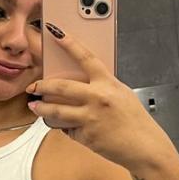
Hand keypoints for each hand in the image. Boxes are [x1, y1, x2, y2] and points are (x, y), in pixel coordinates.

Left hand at [26, 26, 174, 170]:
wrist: (144, 147)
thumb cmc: (135, 121)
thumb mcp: (122, 94)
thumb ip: (102, 87)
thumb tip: (82, 83)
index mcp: (108, 84)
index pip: (86, 57)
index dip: (69, 43)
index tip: (55, 32)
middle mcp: (98, 98)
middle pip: (61, 86)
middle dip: (42, 85)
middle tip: (33, 86)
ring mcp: (90, 117)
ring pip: (56, 110)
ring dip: (41, 107)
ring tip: (34, 106)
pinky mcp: (86, 135)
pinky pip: (67, 129)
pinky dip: (63, 126)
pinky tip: (62, 125)